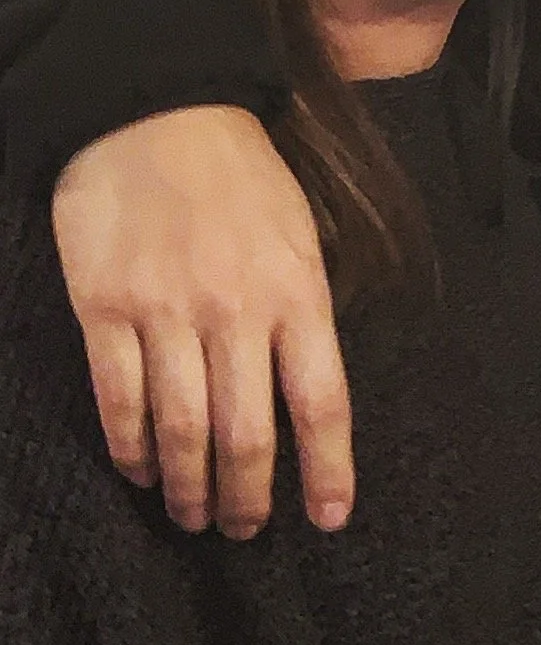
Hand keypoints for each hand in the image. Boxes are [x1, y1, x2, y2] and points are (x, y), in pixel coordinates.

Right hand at [51, 104, 352, 538]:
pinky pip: (119, 400)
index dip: (328, 468)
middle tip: (245, 530)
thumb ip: (305, 306)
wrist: (162, 114)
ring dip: (190, 486)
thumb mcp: (303, 230)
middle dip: (248, 497)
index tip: (330, 517)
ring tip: (195, 515)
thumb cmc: (245, 175)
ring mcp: (167, 312)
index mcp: (299, 290)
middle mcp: (236, 311)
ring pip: (182, 430)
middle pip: (248, 434)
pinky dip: (131, 448)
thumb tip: (307, 385)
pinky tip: (142, 470)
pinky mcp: (105, 309)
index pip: (322, 400)